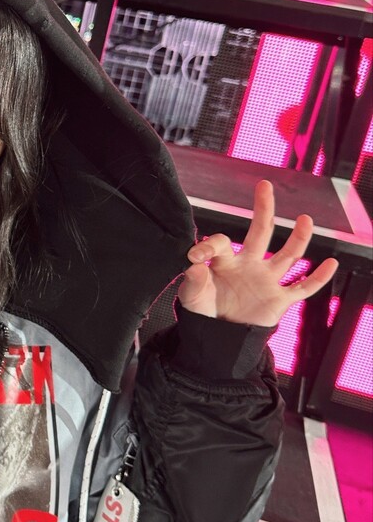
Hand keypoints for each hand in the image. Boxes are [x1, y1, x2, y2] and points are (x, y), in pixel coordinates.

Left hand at [177, 179, 337, 326]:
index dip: (207, 246)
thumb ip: (193, 281)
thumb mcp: (192, 297)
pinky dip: (318, 277)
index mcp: (225, 261)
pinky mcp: (278, 300)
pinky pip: (303, 288)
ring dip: (298, 237)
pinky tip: (330, 263)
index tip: (194, 256)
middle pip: (260, 232)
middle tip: (264, 185)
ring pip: (288, 255)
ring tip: (306, 219)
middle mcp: (249, 265)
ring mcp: (266, 280)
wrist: (219, 335)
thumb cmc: (204, 311)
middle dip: (263, 209)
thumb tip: (195, 265)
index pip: (220, 243)